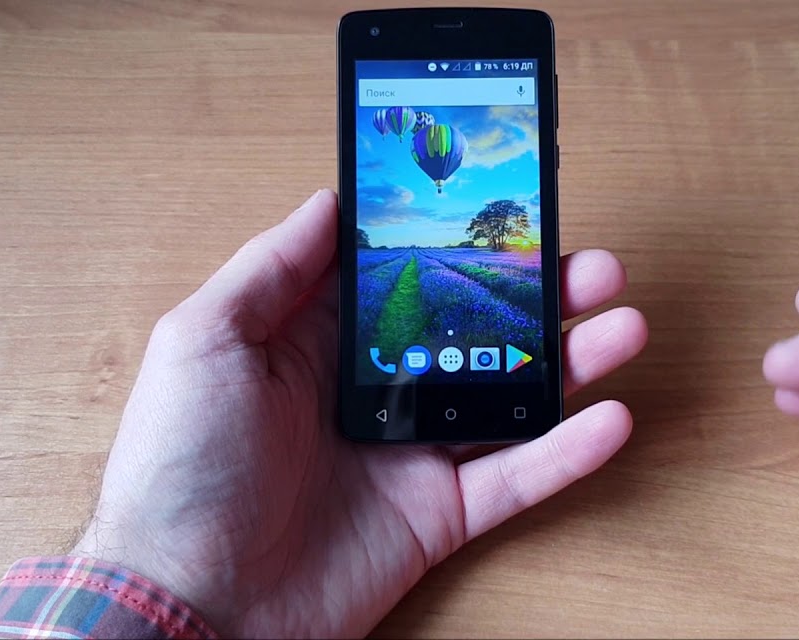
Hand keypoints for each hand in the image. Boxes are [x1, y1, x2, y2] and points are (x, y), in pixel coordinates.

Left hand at [71, 189, 647, 637]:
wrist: (186, 602)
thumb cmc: (177, 469)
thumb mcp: (204, 340)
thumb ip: (272, 267)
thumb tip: (330, 200)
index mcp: (321, 340)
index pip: (408, 274)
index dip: (460, 241)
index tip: (510, 204)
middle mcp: (375, 388)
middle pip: (476, 330)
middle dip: (538, 295)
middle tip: (589, 265)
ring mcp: (411, 453)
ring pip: (510, 396)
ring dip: (572, 361)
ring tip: (621, 323)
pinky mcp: (436, 517)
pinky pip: (515, 479)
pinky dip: (567, 452)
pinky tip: (611, 418)